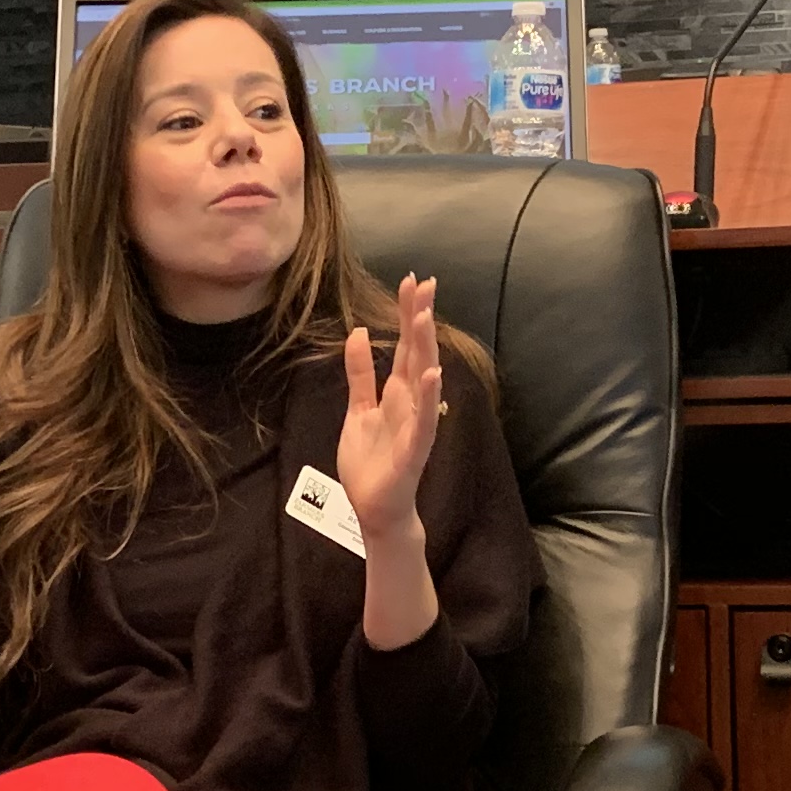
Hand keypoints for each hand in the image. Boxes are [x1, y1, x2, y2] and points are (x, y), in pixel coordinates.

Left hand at [336, 275, 443, 541]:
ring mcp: (416, 424)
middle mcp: (411, 403)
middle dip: (420, 318)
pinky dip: (428, 398)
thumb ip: (360, 374)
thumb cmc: (371, 463)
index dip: (408, 314)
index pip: (405, 345)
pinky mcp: (414, 449)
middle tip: (424, 283)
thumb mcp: (357, 410)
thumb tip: (359, 332)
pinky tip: (433, 374)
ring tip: (425, 316)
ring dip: (425, 348)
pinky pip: (424, 420)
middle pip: (417, 353)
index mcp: (397, 393)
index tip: (412, 281)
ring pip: (423, 379)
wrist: (375, 509)